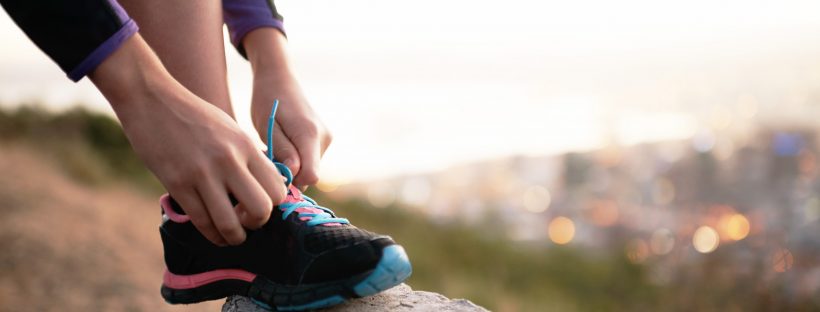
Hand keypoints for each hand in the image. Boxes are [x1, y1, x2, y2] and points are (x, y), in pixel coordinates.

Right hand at [90, 34, 287, 245]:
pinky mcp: (178, 183)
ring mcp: (203, 173)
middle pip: (261, 209)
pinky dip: (211, 234)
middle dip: (258, 223)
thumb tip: (263, 185)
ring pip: (230, 223)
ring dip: (235, 237)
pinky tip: (214, 234)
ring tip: (232, 236)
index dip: (274, 205)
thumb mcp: (230, 129)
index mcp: (246, 146)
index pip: (277, 187)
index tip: (262, 206)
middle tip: (248, 222)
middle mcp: (229, 160)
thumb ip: (247, 156)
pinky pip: (202, 221)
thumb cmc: (193, 115)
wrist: (150, 98)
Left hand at [244, 28, 332, 188]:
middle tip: (268, 157)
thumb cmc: (268, 100)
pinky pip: (309, 161)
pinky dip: (295, 160)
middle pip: (309, 176)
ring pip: (308, 169)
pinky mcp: (324, 140)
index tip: (271, 171)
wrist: (279, 79)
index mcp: (309, 135)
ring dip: (290, 166)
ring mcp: (326, 140)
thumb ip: (281, 150)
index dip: (291, 181)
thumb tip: (294, 174)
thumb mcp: (267, 126)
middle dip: (288, 174)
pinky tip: (283, 145)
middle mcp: (324, 139)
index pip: (311, 176)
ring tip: (274, 147)